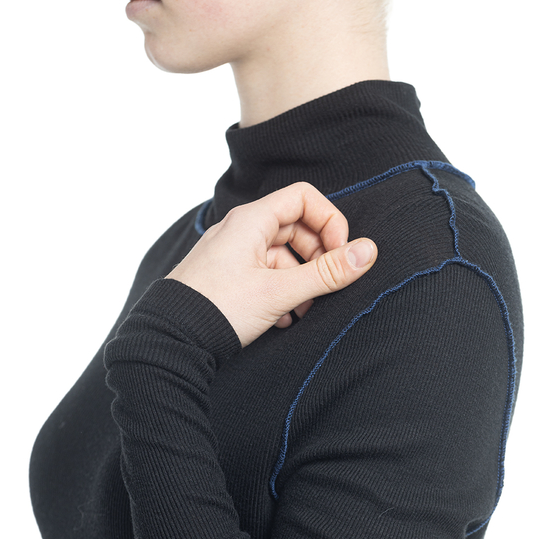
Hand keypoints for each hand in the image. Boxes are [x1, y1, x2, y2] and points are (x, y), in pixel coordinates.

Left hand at [166, 181, 376, 346]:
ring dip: (300, 280)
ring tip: (302, 310)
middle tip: (324, 286)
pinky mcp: (227, 278)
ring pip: (281, 255)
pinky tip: (283, 318)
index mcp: (251, 220)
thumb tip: (368, 252)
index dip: (330, 223)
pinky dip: (281, 292)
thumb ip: (326, 273)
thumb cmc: (219, 308)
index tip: (340, 255)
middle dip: (317, 257)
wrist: (170, 340)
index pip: (304, 198)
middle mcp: (240, 231)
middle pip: (296, 227)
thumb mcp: (280, 291)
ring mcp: (232, 255)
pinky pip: (264, 274)